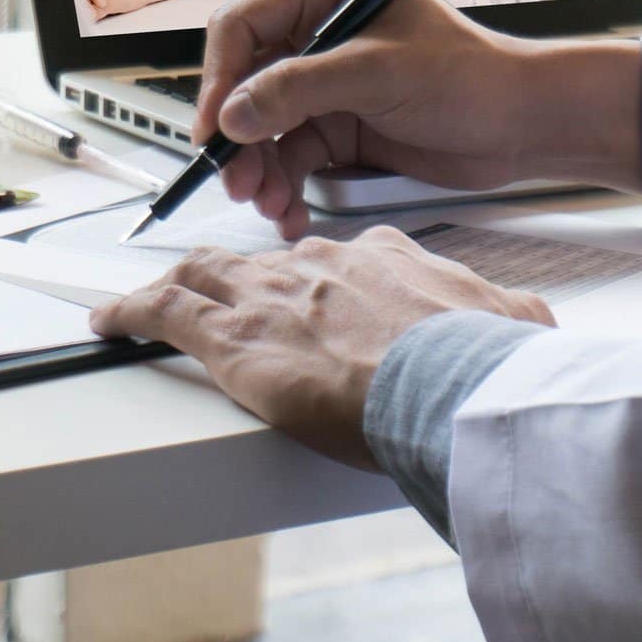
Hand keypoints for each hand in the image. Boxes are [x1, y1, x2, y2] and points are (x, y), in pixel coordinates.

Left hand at [89, 226, 554, 467]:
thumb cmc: (480, 363)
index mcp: (384, 258)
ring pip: (204, 274)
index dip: (318, 277)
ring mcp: (272, 297)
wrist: (449, 384)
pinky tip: (108, 319)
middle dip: (235, 274)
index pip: (337, 258)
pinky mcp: (233, 339)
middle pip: (260, 261)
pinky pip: (163, 312)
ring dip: (176, 285)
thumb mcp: (514, 324)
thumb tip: (533, 326)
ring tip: (149, 298)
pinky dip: (130, 312)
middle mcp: (320, 265)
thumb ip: (511, 318)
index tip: (312, 295)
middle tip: (218, 293)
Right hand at [196, 0, 535, 237]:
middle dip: (239, 139)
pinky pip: (292, 158)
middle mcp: (318, 32)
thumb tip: (232, 116)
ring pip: (264, 128)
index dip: (218, 81)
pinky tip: (292, 214)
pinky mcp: (340, 125)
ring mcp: (327, 82)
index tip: (212, 133)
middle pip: (246, 84)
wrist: (523, 124)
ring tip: (271, 205)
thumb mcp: (379, 74)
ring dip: (260, 171)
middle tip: (237, 184)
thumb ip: (300, 90)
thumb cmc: (469, 77)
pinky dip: (287, 187)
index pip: (242, 28)